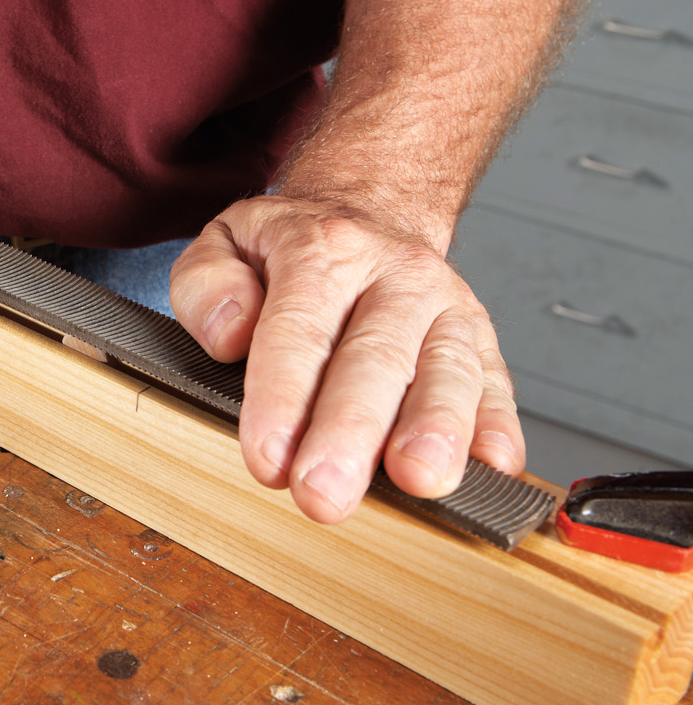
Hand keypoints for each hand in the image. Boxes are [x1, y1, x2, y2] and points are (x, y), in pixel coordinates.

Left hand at [169, 195, 523, 523]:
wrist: (368, 211)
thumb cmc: (289, 251)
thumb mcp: (225, 242)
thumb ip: (206, 284)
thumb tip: (230, 335)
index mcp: (320, 249)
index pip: (298, 329)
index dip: (283, 398)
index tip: (267, 459)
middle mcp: (392, 275)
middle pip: (373, 358)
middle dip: (349, 432)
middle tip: (324, 493)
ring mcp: (445, 307)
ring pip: (446, 370)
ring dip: (435, 429)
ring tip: (418, 479)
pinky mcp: (482, 340)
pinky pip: (496, 383)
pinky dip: (497, 427)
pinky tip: (493, 467)